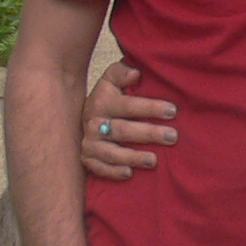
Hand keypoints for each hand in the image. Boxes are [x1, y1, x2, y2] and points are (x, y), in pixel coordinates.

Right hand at [80, 60, 177, 180]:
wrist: (73, 114)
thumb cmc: (108, 96)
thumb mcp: (111, 79)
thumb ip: (121, 72)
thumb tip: (135, 73)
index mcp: (101, 101)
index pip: (128, 105)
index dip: (150, 108)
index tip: (173, 111)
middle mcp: (93, 123)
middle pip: (123, 130)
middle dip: (149, 133)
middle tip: (172, 137)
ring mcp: (89, 142)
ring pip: (111, 152)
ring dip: (133, 157)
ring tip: (154, 160)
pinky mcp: (86, 158)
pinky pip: (98, 168)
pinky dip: (113, 171)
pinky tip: (129, 173)